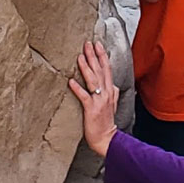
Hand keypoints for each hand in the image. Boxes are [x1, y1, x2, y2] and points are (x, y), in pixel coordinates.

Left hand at [68, 40, 118, 157]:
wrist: (107, 138)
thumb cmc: (107, 122)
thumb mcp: (113, 104)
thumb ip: (112, 92)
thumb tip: (112, 83)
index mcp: (110, 90)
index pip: (107, 69)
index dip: (102, 56)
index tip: (98, 44)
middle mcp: (106, 93)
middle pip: (100, 70)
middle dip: (94, 55)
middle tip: (88, 43)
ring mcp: (99, 101)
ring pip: (93, 80)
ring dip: (86, 67)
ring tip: (80, 56)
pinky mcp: (91, 109)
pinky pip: (84, 96)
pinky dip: (77, 88)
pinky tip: (70, 81)